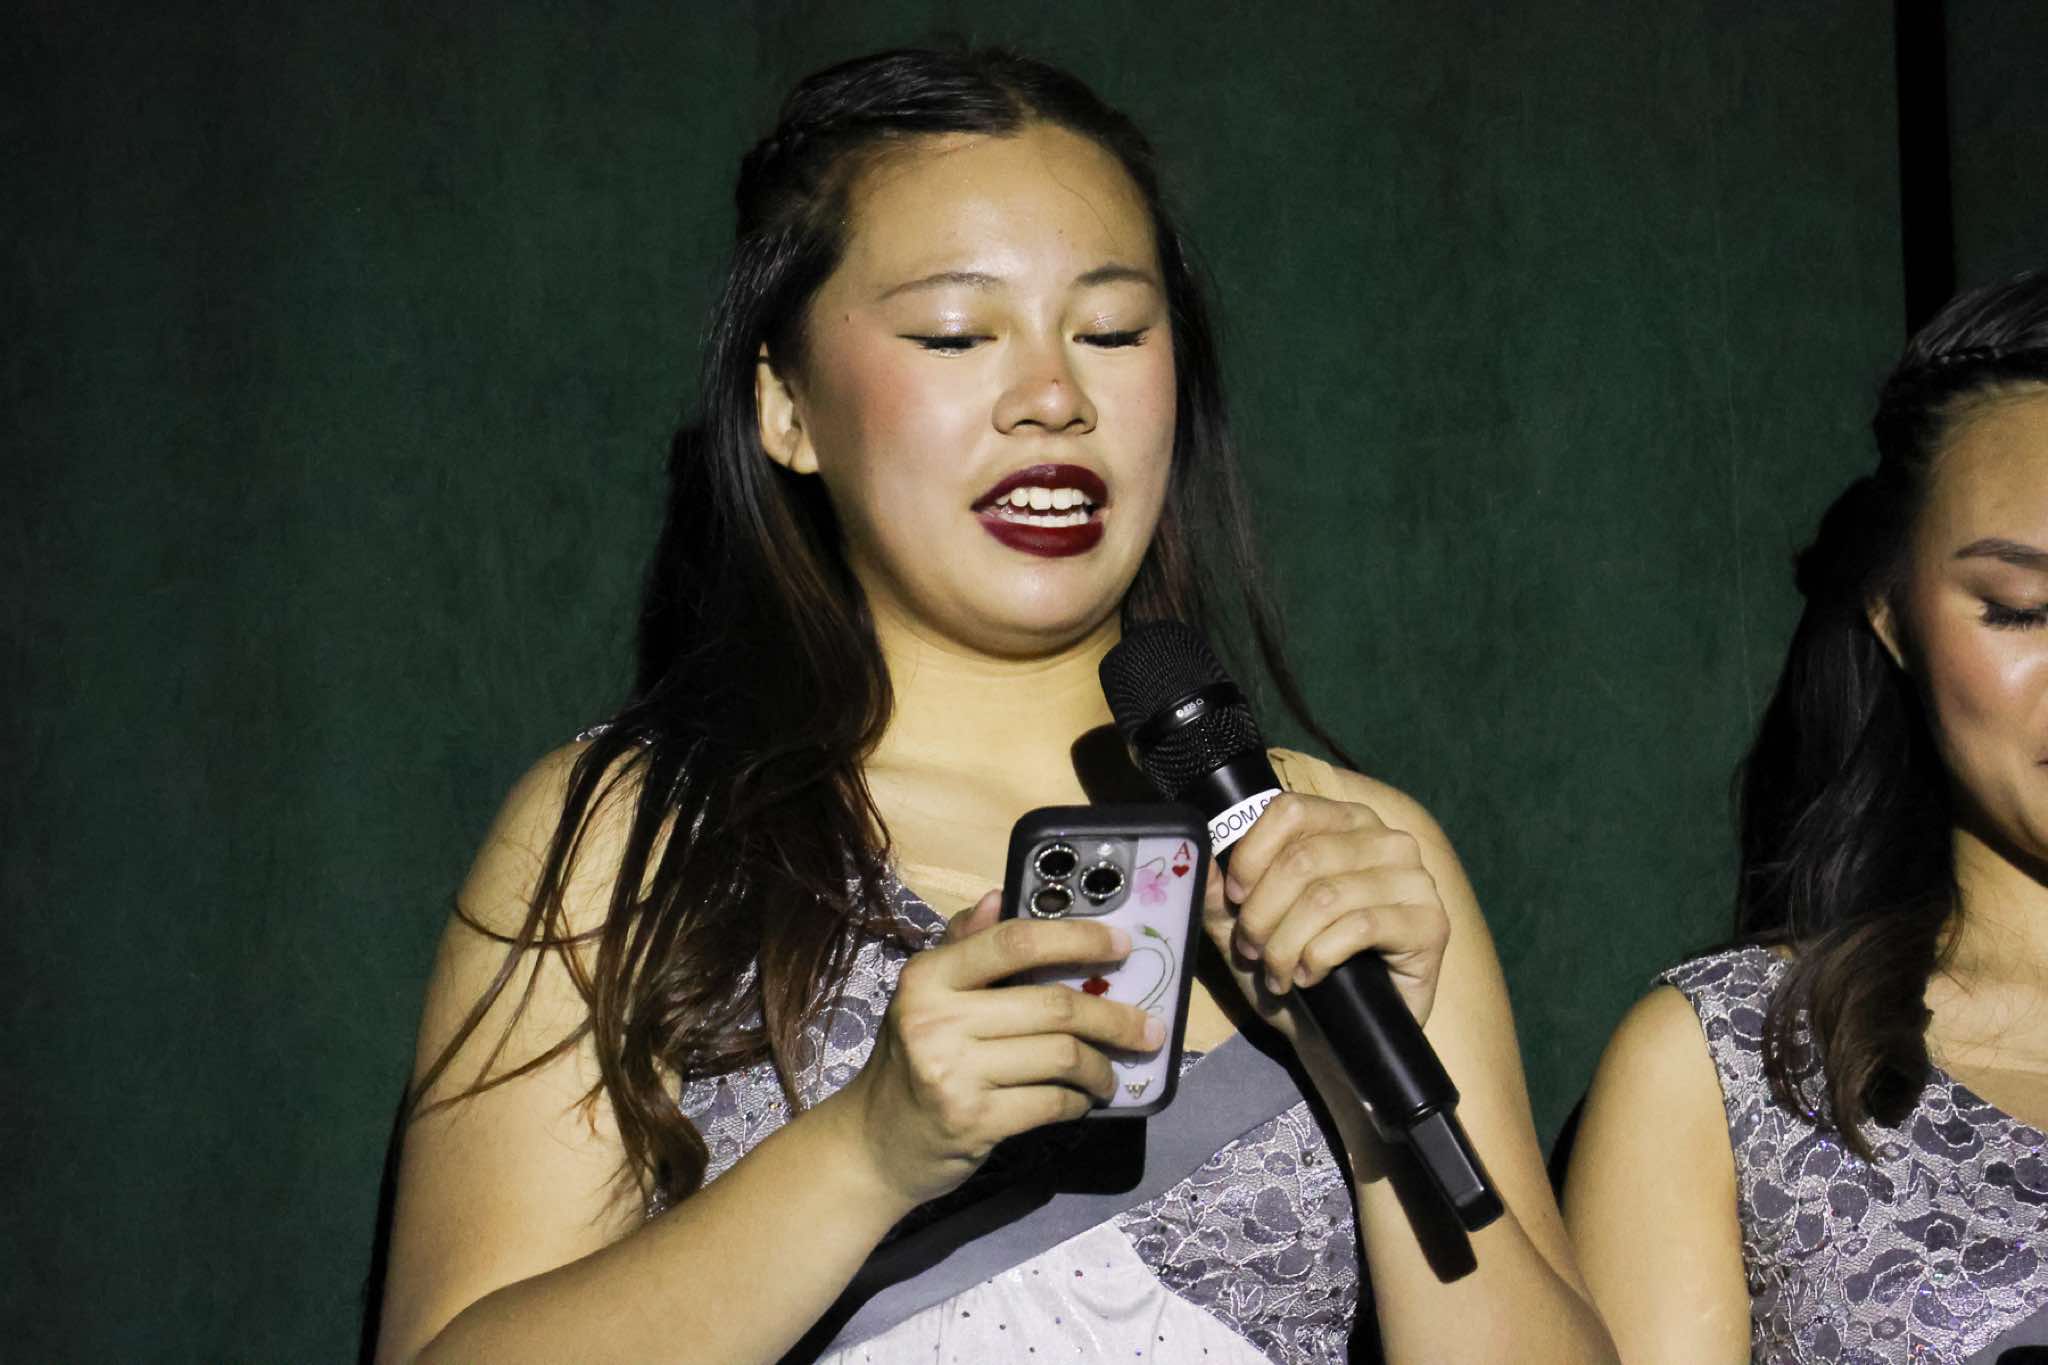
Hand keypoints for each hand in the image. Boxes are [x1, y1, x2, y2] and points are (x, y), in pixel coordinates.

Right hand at [836, 892, 1165, 1206]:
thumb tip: (998, 895)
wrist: (875, 1144)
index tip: (1122, 945)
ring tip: (1111, 1073)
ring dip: (1101, 1066)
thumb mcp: (925, 997)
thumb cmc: (912, 1061)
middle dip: (1114, 1017)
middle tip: (1149, 1028)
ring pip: (1061, 1056)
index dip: (1077, 938)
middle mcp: (936, 1019)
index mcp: (928, 977)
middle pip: (1053, 1005)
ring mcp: (953, 1072)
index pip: (1014, 942)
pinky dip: (1078, 1101)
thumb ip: (963, 945)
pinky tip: (1081, 1100)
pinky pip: (1052, 1103)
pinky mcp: (973, 1120)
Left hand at [1208, 793, 1451, 1043]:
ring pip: (1327, 895)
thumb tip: (1200, 858)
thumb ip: (1221, 895)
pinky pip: (1360, 927)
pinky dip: (1320, 956)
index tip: (1236, 899)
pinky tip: (1309, 977)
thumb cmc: (1295, 970)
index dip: (1251, 854)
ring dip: (1286, 942)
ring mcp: (1414, 880)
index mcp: (1344, 822)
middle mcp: (1385, 840)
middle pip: (1304, 857)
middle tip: (1252, 950)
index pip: (1290, 810)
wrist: (1339, 1036)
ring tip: (1277, 973)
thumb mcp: (1244, 930)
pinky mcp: (1429, 923)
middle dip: (1263, 912)